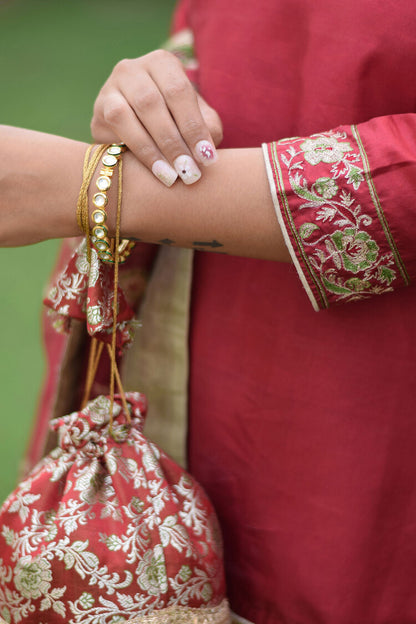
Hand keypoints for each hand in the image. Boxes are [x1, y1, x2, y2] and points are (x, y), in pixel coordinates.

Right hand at [91, 50, 222, 186]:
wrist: (141, 133)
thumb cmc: (177, 123)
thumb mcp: (197, 121)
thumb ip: (207, 128)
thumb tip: (207, 150)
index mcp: (162, 63)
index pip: (179, 91)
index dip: (193, 126)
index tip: (207, 158)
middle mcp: (133, 68)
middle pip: (151, 102)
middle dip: (173, 141)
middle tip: (188, 171)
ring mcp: (111, 86)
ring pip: (126, 114)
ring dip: (151, 149)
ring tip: (171, 176)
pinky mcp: (99, 109)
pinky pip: (113, 127)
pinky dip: (136, 150)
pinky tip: (153, 170)